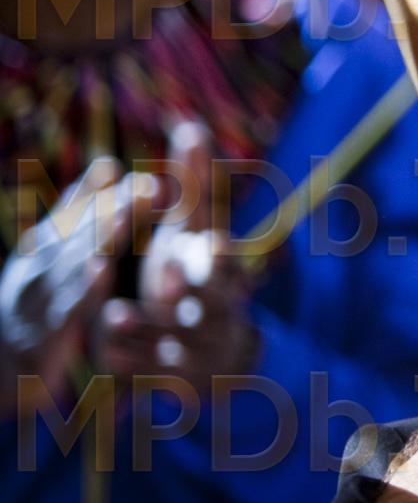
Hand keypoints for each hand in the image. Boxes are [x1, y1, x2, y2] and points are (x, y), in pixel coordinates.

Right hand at [0, 157, 159, 410]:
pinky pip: (65, 311)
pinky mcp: (41, 337)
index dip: (99, 193)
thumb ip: (79, 213)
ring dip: (98, 241)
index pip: (71, 215)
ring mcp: (35, 301)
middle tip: (146, 187)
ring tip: (123, 217)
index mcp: (43, 250)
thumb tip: (108, 164)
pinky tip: (100, 271)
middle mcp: (36, 270)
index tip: (126, 170)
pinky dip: (81, 290)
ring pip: (68, 267)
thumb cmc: (34, 303)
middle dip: (111, 209)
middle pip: (75, 235)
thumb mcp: (52, 256)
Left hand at [98, 124, 257, 393]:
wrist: (221, 353)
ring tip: (114, 317)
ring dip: (147, 329)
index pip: (228, 263)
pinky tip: (105, 354)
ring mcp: (198, 347)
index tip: (215, 244)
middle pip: (211, 304)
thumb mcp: (196, 231)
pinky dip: (131, 362)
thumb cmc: (198, 277)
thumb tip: (190, 124)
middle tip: (167, 276)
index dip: (222, 256)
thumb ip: (194, 185)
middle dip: (190, 291)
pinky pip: (151, 372)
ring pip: (176, 341)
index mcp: (222, 274)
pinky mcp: (176, 377)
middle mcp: (216, 311)